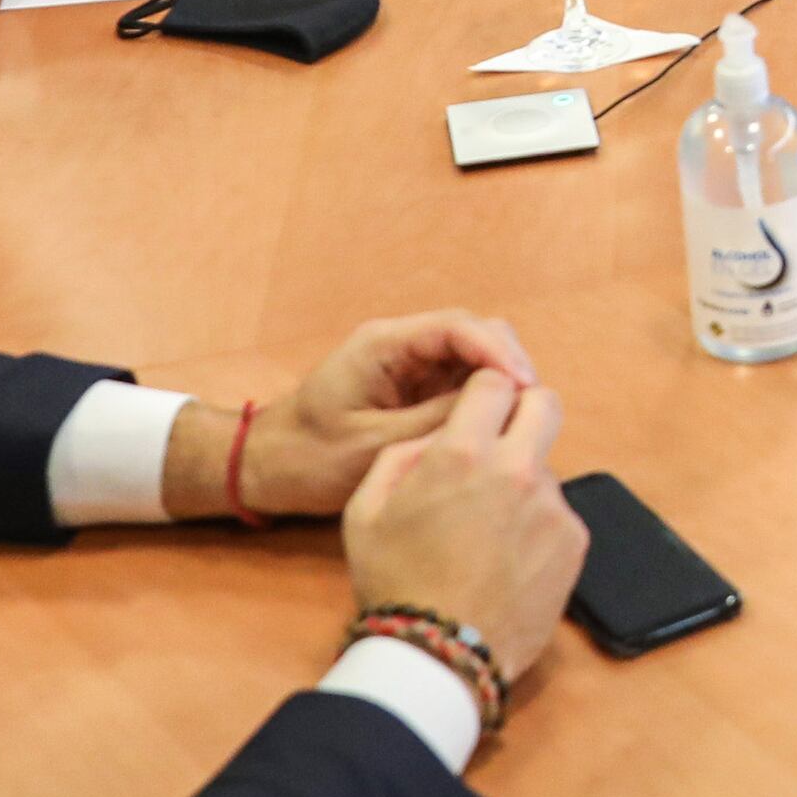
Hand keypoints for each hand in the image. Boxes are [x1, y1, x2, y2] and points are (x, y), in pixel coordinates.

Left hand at [173, 312, 539, 517]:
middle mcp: (401, 345)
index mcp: (384, 345)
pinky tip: (496, 429)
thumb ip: (435, 421)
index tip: (525, 387)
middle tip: (528, 410)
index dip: (499, 353)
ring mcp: (409, 366)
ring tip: (517, 422)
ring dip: (499, 384)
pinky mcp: (414, 389)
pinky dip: (484, 401)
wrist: (268, 468)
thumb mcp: (375, 445)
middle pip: (474, 334)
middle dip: (507, 365)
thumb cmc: (309, 458)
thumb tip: (495, 408)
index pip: (458, 328)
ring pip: (474, 358)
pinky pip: (461, 383)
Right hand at [338, 367, 588, 684]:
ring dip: (525, 480)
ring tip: (490, 529)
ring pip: (548, 465)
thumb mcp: (366, 510)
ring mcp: (552, 506)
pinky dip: (538, 524)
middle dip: (524, 411)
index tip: (477, 408)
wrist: (439, 654)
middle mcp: (516, 469)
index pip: (494, 379)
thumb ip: (402, 455)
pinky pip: (559, 512)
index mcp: (462, 453)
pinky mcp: (574, 541)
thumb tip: (440, 434)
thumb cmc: (394, 581)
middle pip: (545, 403)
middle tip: (501, 442)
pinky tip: (508, 558)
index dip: (483, 391)